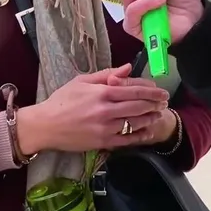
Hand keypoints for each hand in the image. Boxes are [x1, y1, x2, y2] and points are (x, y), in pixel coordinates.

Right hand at [17, 66, 170, 153]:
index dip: (150, 90)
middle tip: (165, 101)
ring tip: (159, 115)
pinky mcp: (102, 142)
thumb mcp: (82, 81)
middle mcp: (106, 110)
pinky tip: (147, 132)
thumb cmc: (62, 100)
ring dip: (150, 118)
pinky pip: (126, 139)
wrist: (45, 125)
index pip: (133, 89)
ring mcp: (105, 128)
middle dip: (155, 103)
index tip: (159, 90)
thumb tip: (128, 68)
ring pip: (136, 123)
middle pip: (139, 106)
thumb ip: (107, 74)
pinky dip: (139, 136)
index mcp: (102, 92)